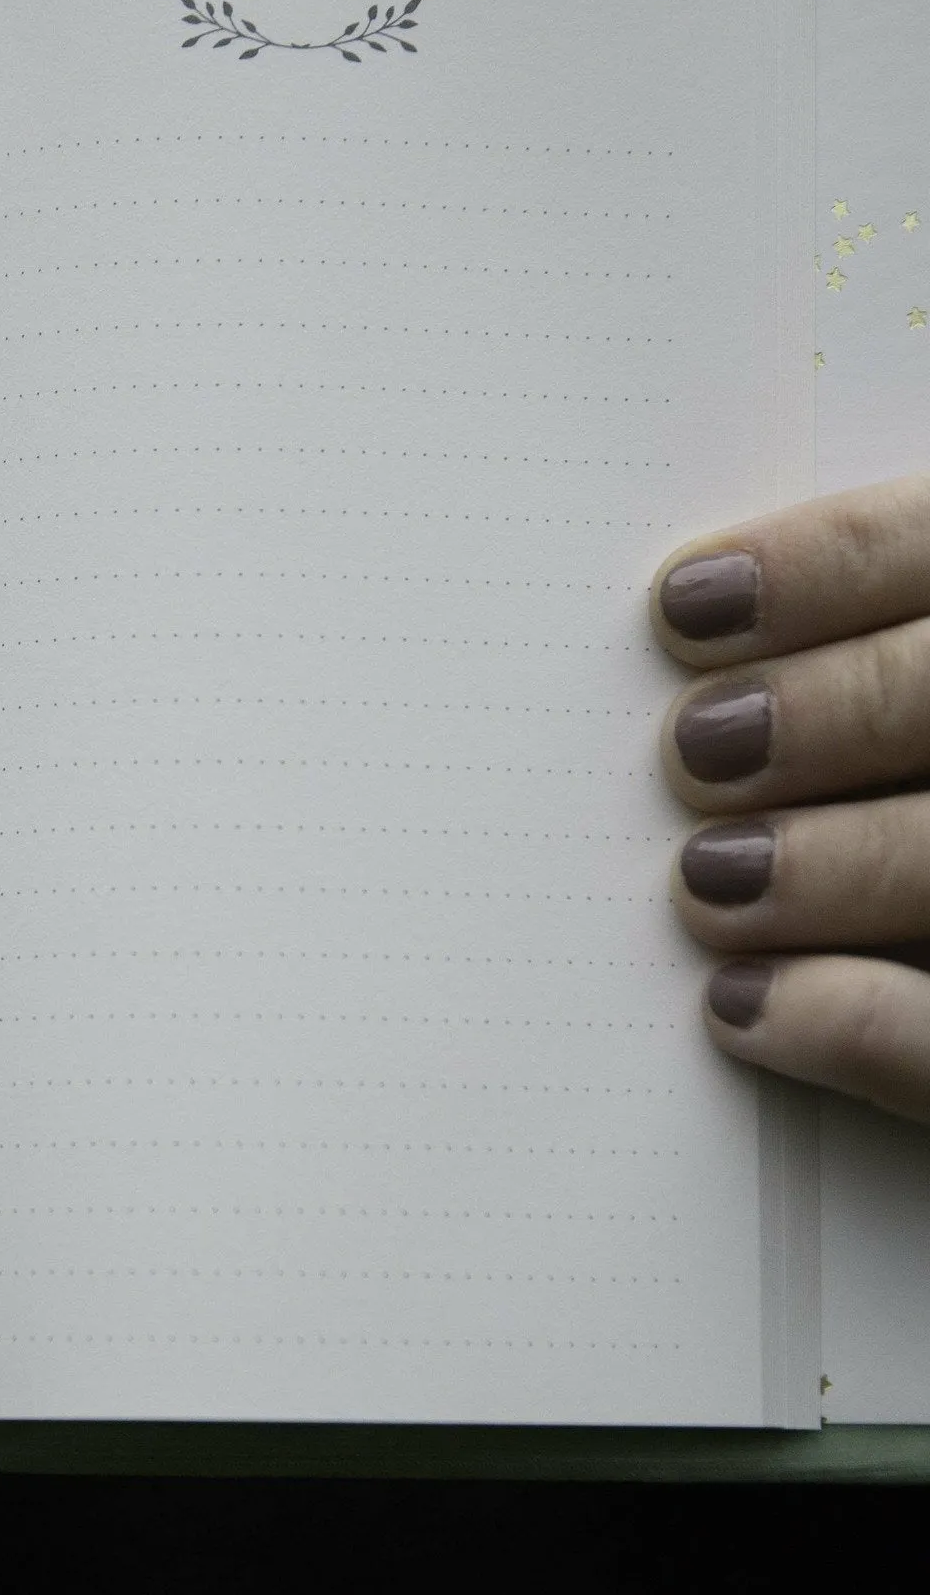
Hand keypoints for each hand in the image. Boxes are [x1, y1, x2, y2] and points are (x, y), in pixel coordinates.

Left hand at [656, 475, 929, 1122]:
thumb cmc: (915, 768)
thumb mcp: (921, 687)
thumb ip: (884, 660)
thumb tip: (703, 623)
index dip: (829, 567)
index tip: (687, 606)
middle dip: (822, 716)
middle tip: (694, 749)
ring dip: (829, 865)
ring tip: (706, 881)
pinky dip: (856, 1027)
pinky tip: (743, 1008)